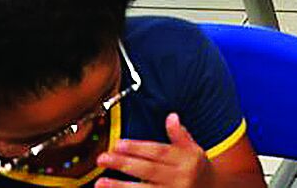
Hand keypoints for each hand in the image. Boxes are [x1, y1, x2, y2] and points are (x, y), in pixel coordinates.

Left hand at [95, 113, 213, 187]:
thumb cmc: (197, 168)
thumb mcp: (194, 149)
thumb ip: (180, 135)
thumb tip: (171, 116)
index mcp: (187, 160)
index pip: (159, 152)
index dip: (138, 148)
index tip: (118, 143)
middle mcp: (180, 178)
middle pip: (148, 170)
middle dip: (124, 164)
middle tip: (103, 158)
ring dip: (120, 187)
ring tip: (100, 182)